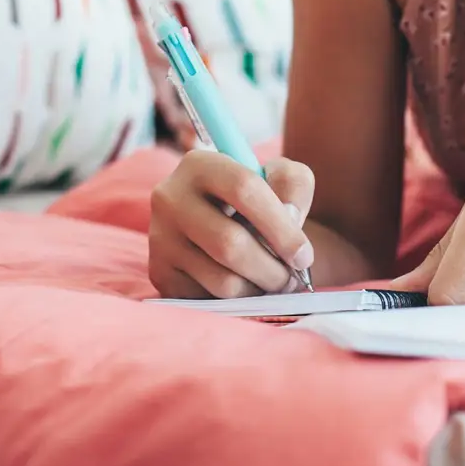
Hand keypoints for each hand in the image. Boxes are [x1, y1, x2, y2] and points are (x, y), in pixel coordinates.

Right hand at [148, 150, 315, 298]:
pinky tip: (247, 287)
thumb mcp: (280, 178)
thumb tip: (289, 217)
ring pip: (221, 279)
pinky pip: (208, 299)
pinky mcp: (160, 273)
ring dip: (259, 290)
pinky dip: (237, 301)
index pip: (244, 189)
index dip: (281, 227)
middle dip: (272, 270)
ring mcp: (160, 237)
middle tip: (292, 279)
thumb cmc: (257, 200)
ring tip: (273, 282)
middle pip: (230, 243)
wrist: (224, 222)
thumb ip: (294, 185)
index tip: (304, 256)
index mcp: (199, 164)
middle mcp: (170, 197)